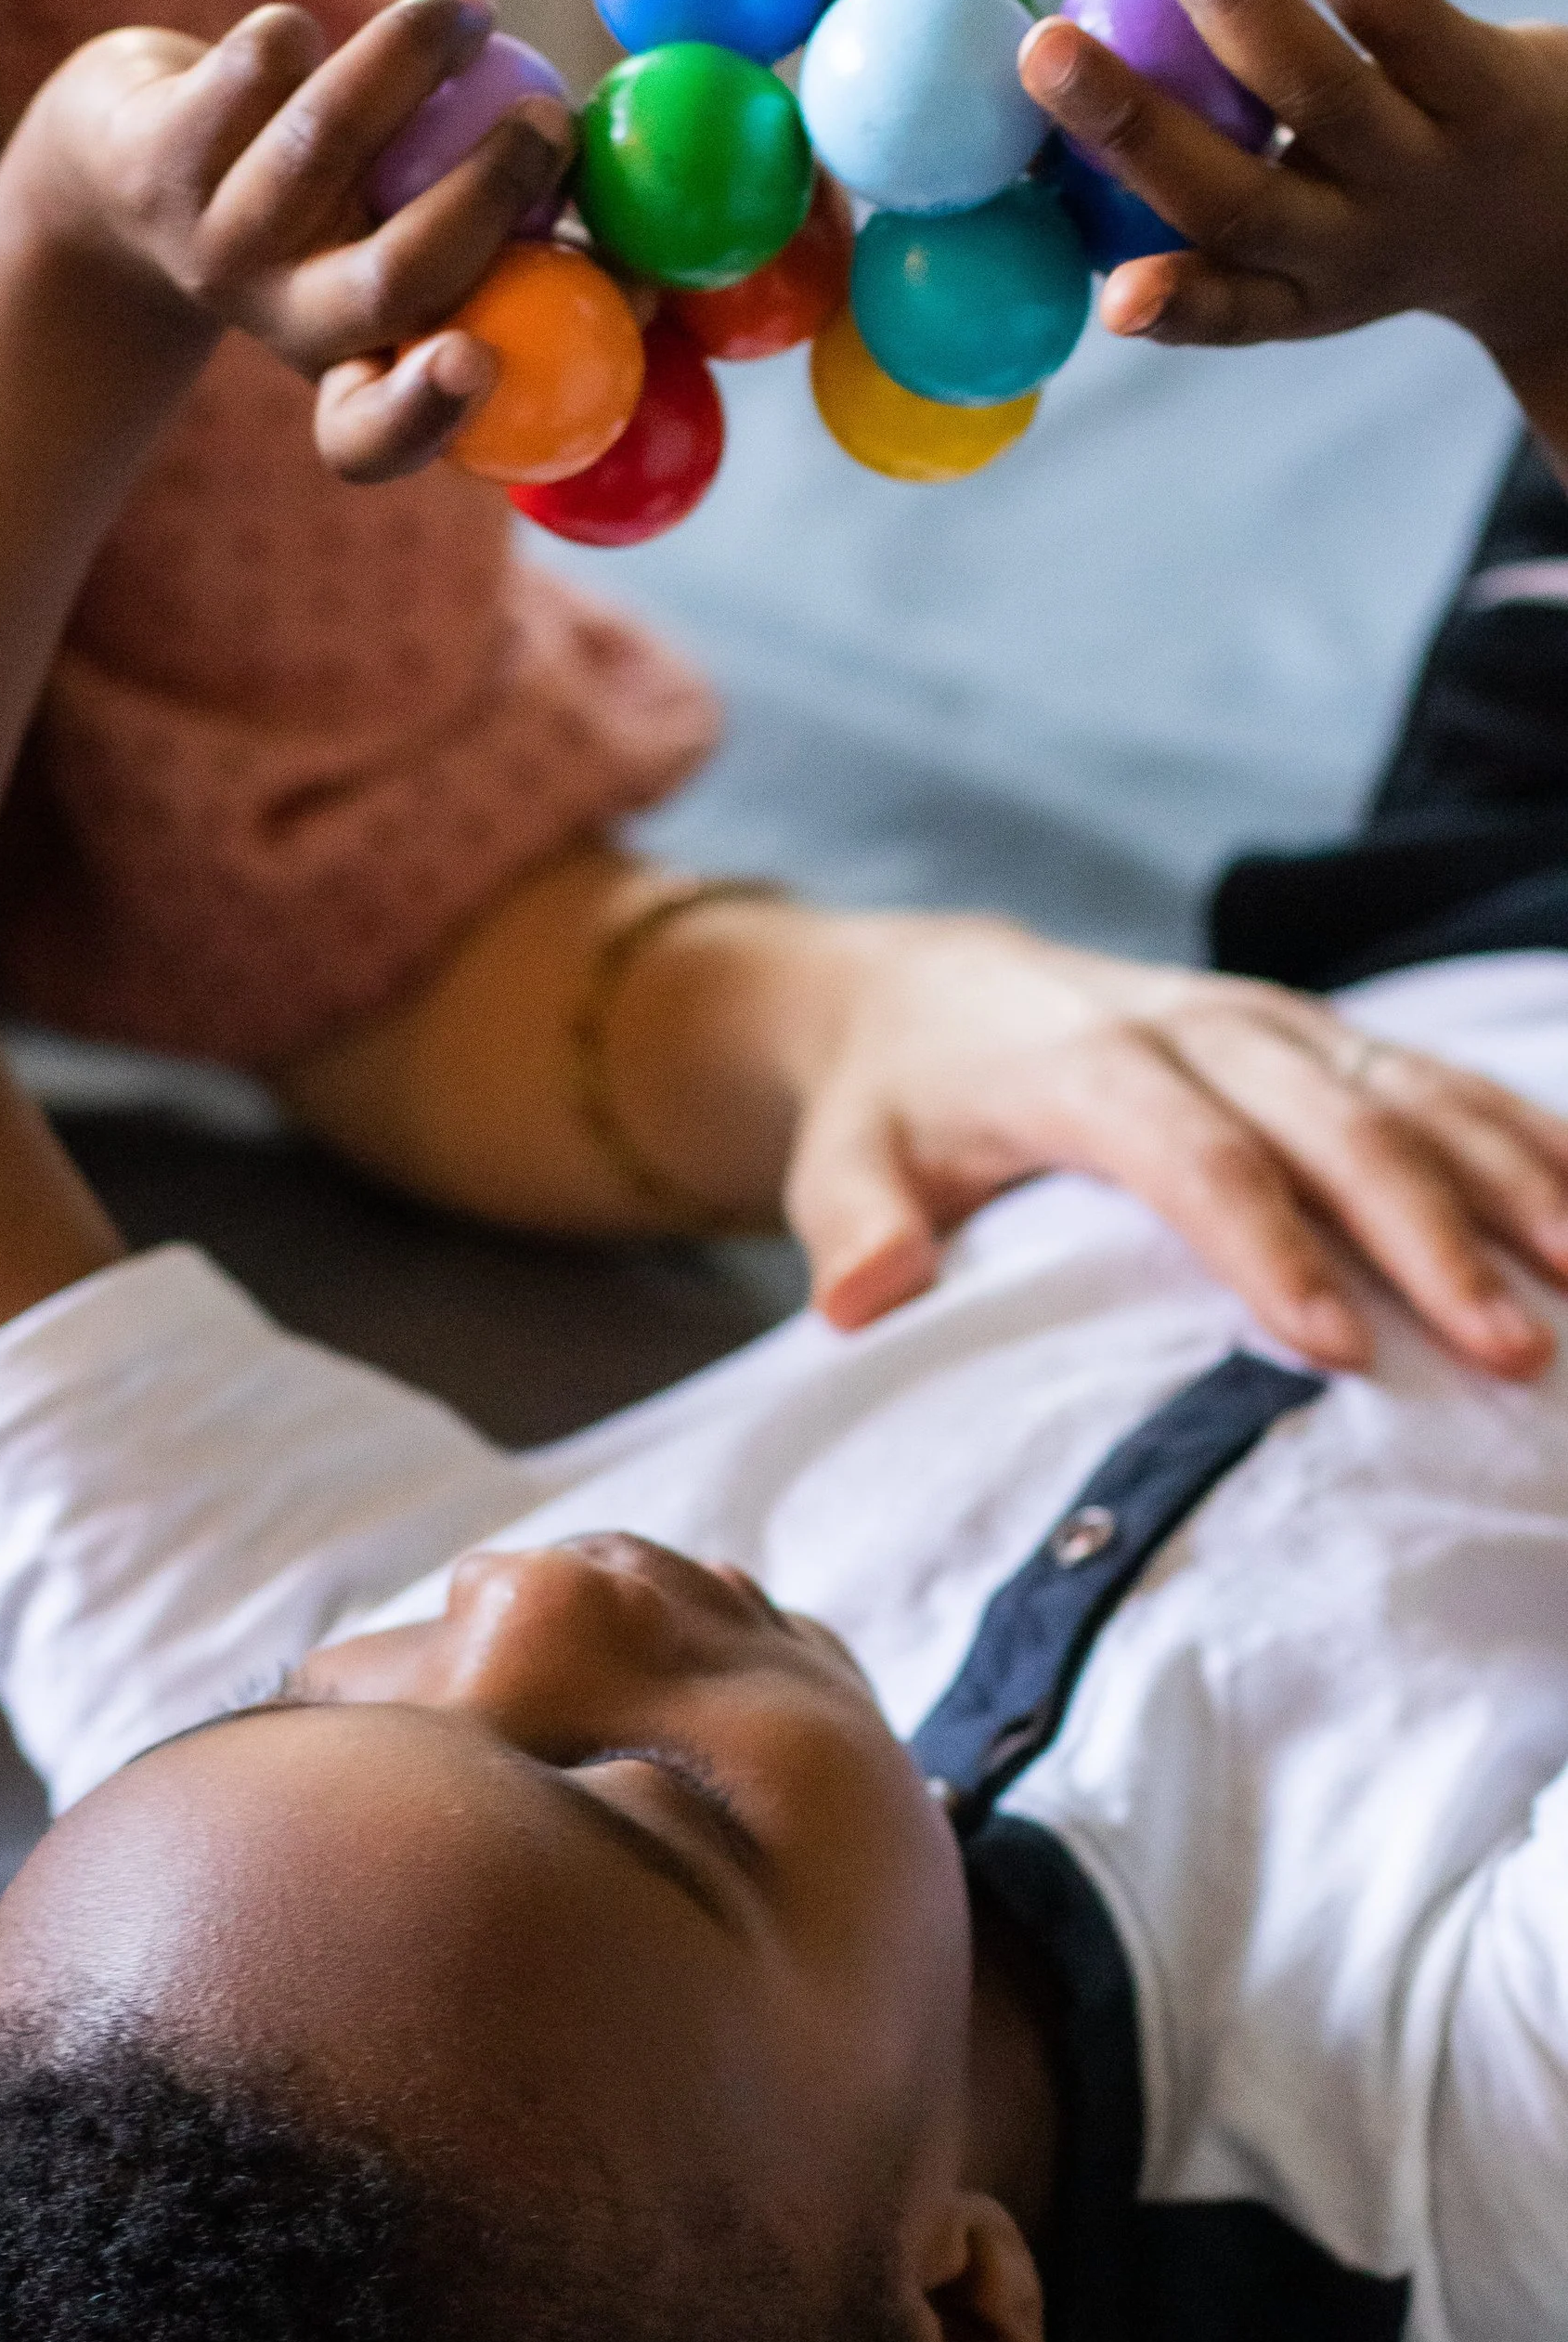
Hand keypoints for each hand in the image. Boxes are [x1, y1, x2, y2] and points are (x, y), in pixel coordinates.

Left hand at [9, 0, 573, 481]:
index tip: (479, 359)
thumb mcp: (413, 240)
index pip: (372, 438)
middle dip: (485, 192)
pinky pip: (259, 69)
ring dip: (409, 60)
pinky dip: (291, 37)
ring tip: (469, 10)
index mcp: (349, 365)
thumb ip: (524, 260)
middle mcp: (284, 322)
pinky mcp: (164, 155)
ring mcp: (218, 244)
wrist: (137, 159)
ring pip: (325, 142)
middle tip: (548, 119)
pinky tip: (294, 37)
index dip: (424, 415)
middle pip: (391, 283)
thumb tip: (653, 288)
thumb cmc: (332, 200)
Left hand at [765, 908, 1567, 1372]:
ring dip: (1513, 1185)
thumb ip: (852, 1226)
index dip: (1271, 1250)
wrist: (934, 990)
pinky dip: (1528, 1137)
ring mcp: (1277, 1023)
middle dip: (1432, 1239)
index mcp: (1088, 1064)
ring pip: (1416, 1095)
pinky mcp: (1324, 1036)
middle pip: (1337, 1128)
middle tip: (1509, 1350)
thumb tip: (866, 1296)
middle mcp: (1202, 1027)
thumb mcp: (840, 1159)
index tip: (1339, 1349)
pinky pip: (1445, 1078)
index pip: (1197, 1160)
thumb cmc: (893, 1105)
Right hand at [1017, 0, 1567, 410]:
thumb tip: (1048, 136)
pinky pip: (1410, 26)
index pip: (1223, 313)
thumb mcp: (1304, 251)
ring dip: (1230, 0)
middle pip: (1238, 200)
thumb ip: (1198, 206)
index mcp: (1296, 299)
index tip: (1115, 302)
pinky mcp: (1487, 92)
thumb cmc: (1379, 220)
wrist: (1557, 212)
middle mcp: (1355, 248)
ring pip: (1319, 91)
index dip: (1169, 308)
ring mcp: (1424, 170)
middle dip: (1134, 125)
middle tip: (1044, 47)